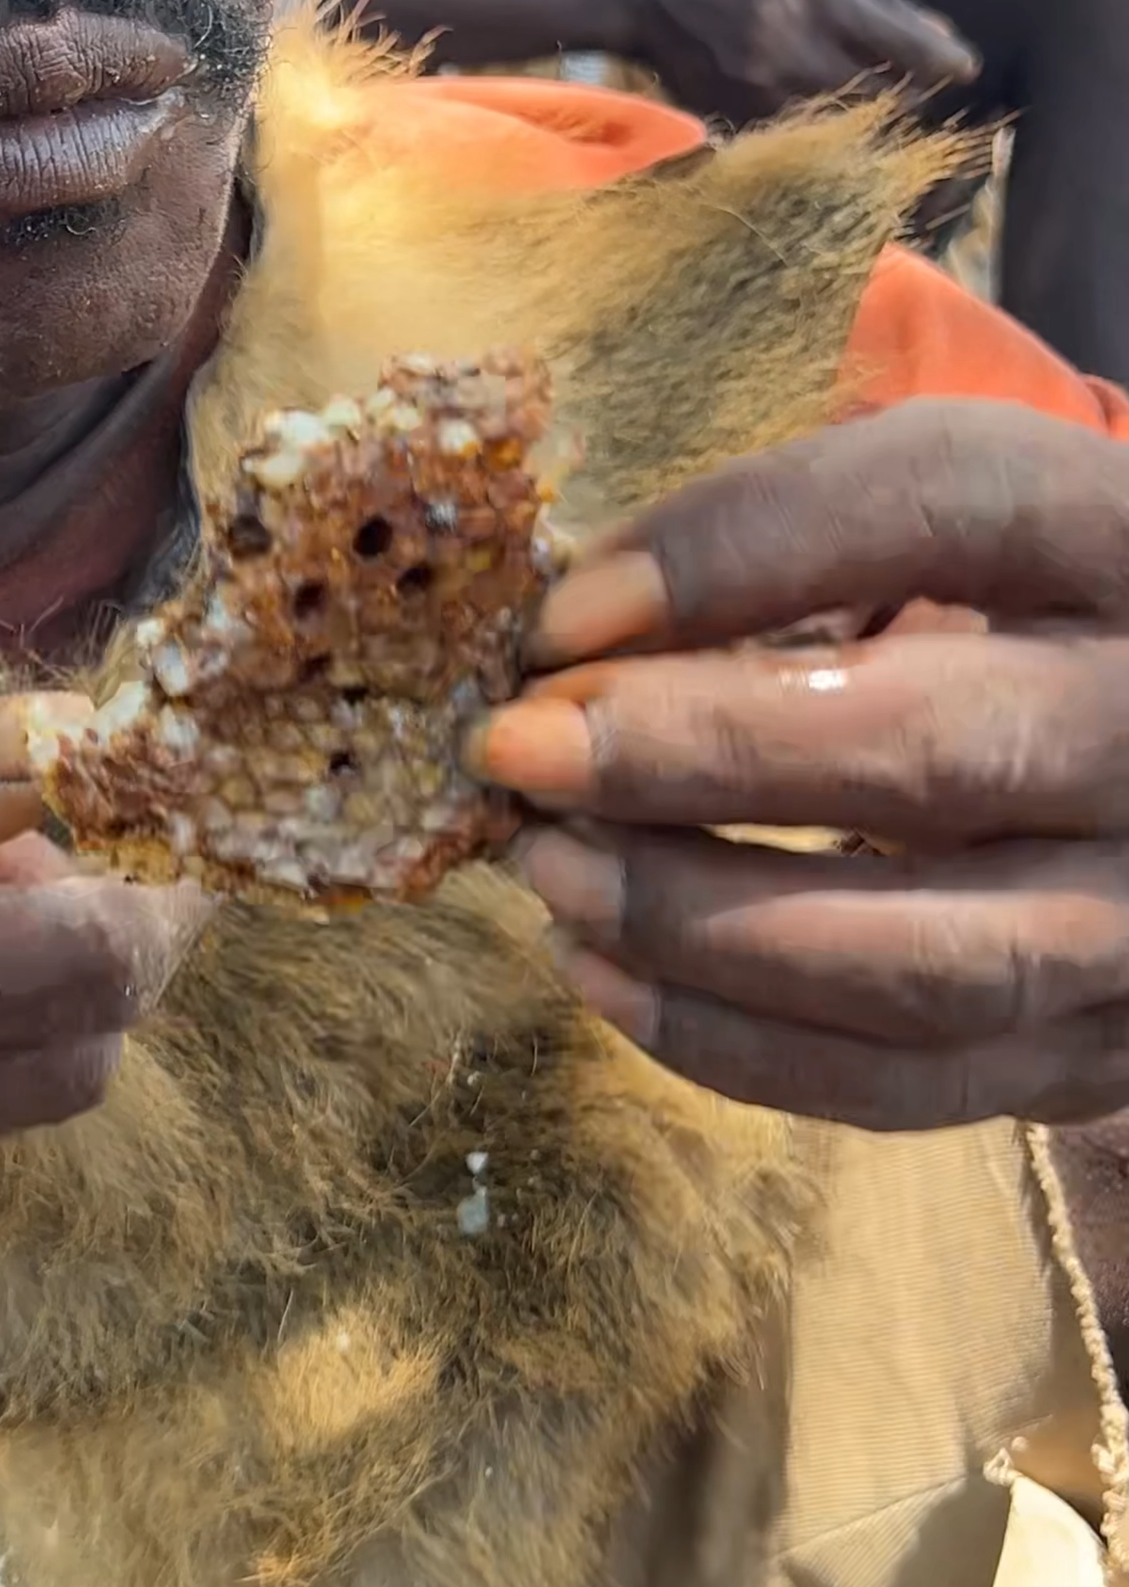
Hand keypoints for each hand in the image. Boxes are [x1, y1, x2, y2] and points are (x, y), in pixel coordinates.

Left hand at [471, 402, 1128, 1128]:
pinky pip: (910, 1084)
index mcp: (1122, 541)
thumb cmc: (1003, 622)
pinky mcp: (1099, 1053)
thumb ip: (785, 545)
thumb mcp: (936, 531)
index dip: (739, 549)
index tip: (564, 615)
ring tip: (547, 866)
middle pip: (936, 751)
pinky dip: (734, 1044)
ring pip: (922, 958)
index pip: (945, 502)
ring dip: (694, 922)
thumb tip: (570, 640)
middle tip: (518, 752)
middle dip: (695, 754)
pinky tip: (602, 975)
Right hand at [607, 0, 978, 127]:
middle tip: (920, 94)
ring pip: (847, 133)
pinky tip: (828, 123)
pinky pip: (803, 146)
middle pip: (886, 101)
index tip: (965, 71)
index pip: (907, 47)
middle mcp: (796, 51)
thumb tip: (944, 38)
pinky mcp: (741, 124)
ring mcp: (765, 96)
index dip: (945, 65)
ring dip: (871, 129)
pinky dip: (826, 142)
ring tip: (879, 112)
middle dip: (912, 102)